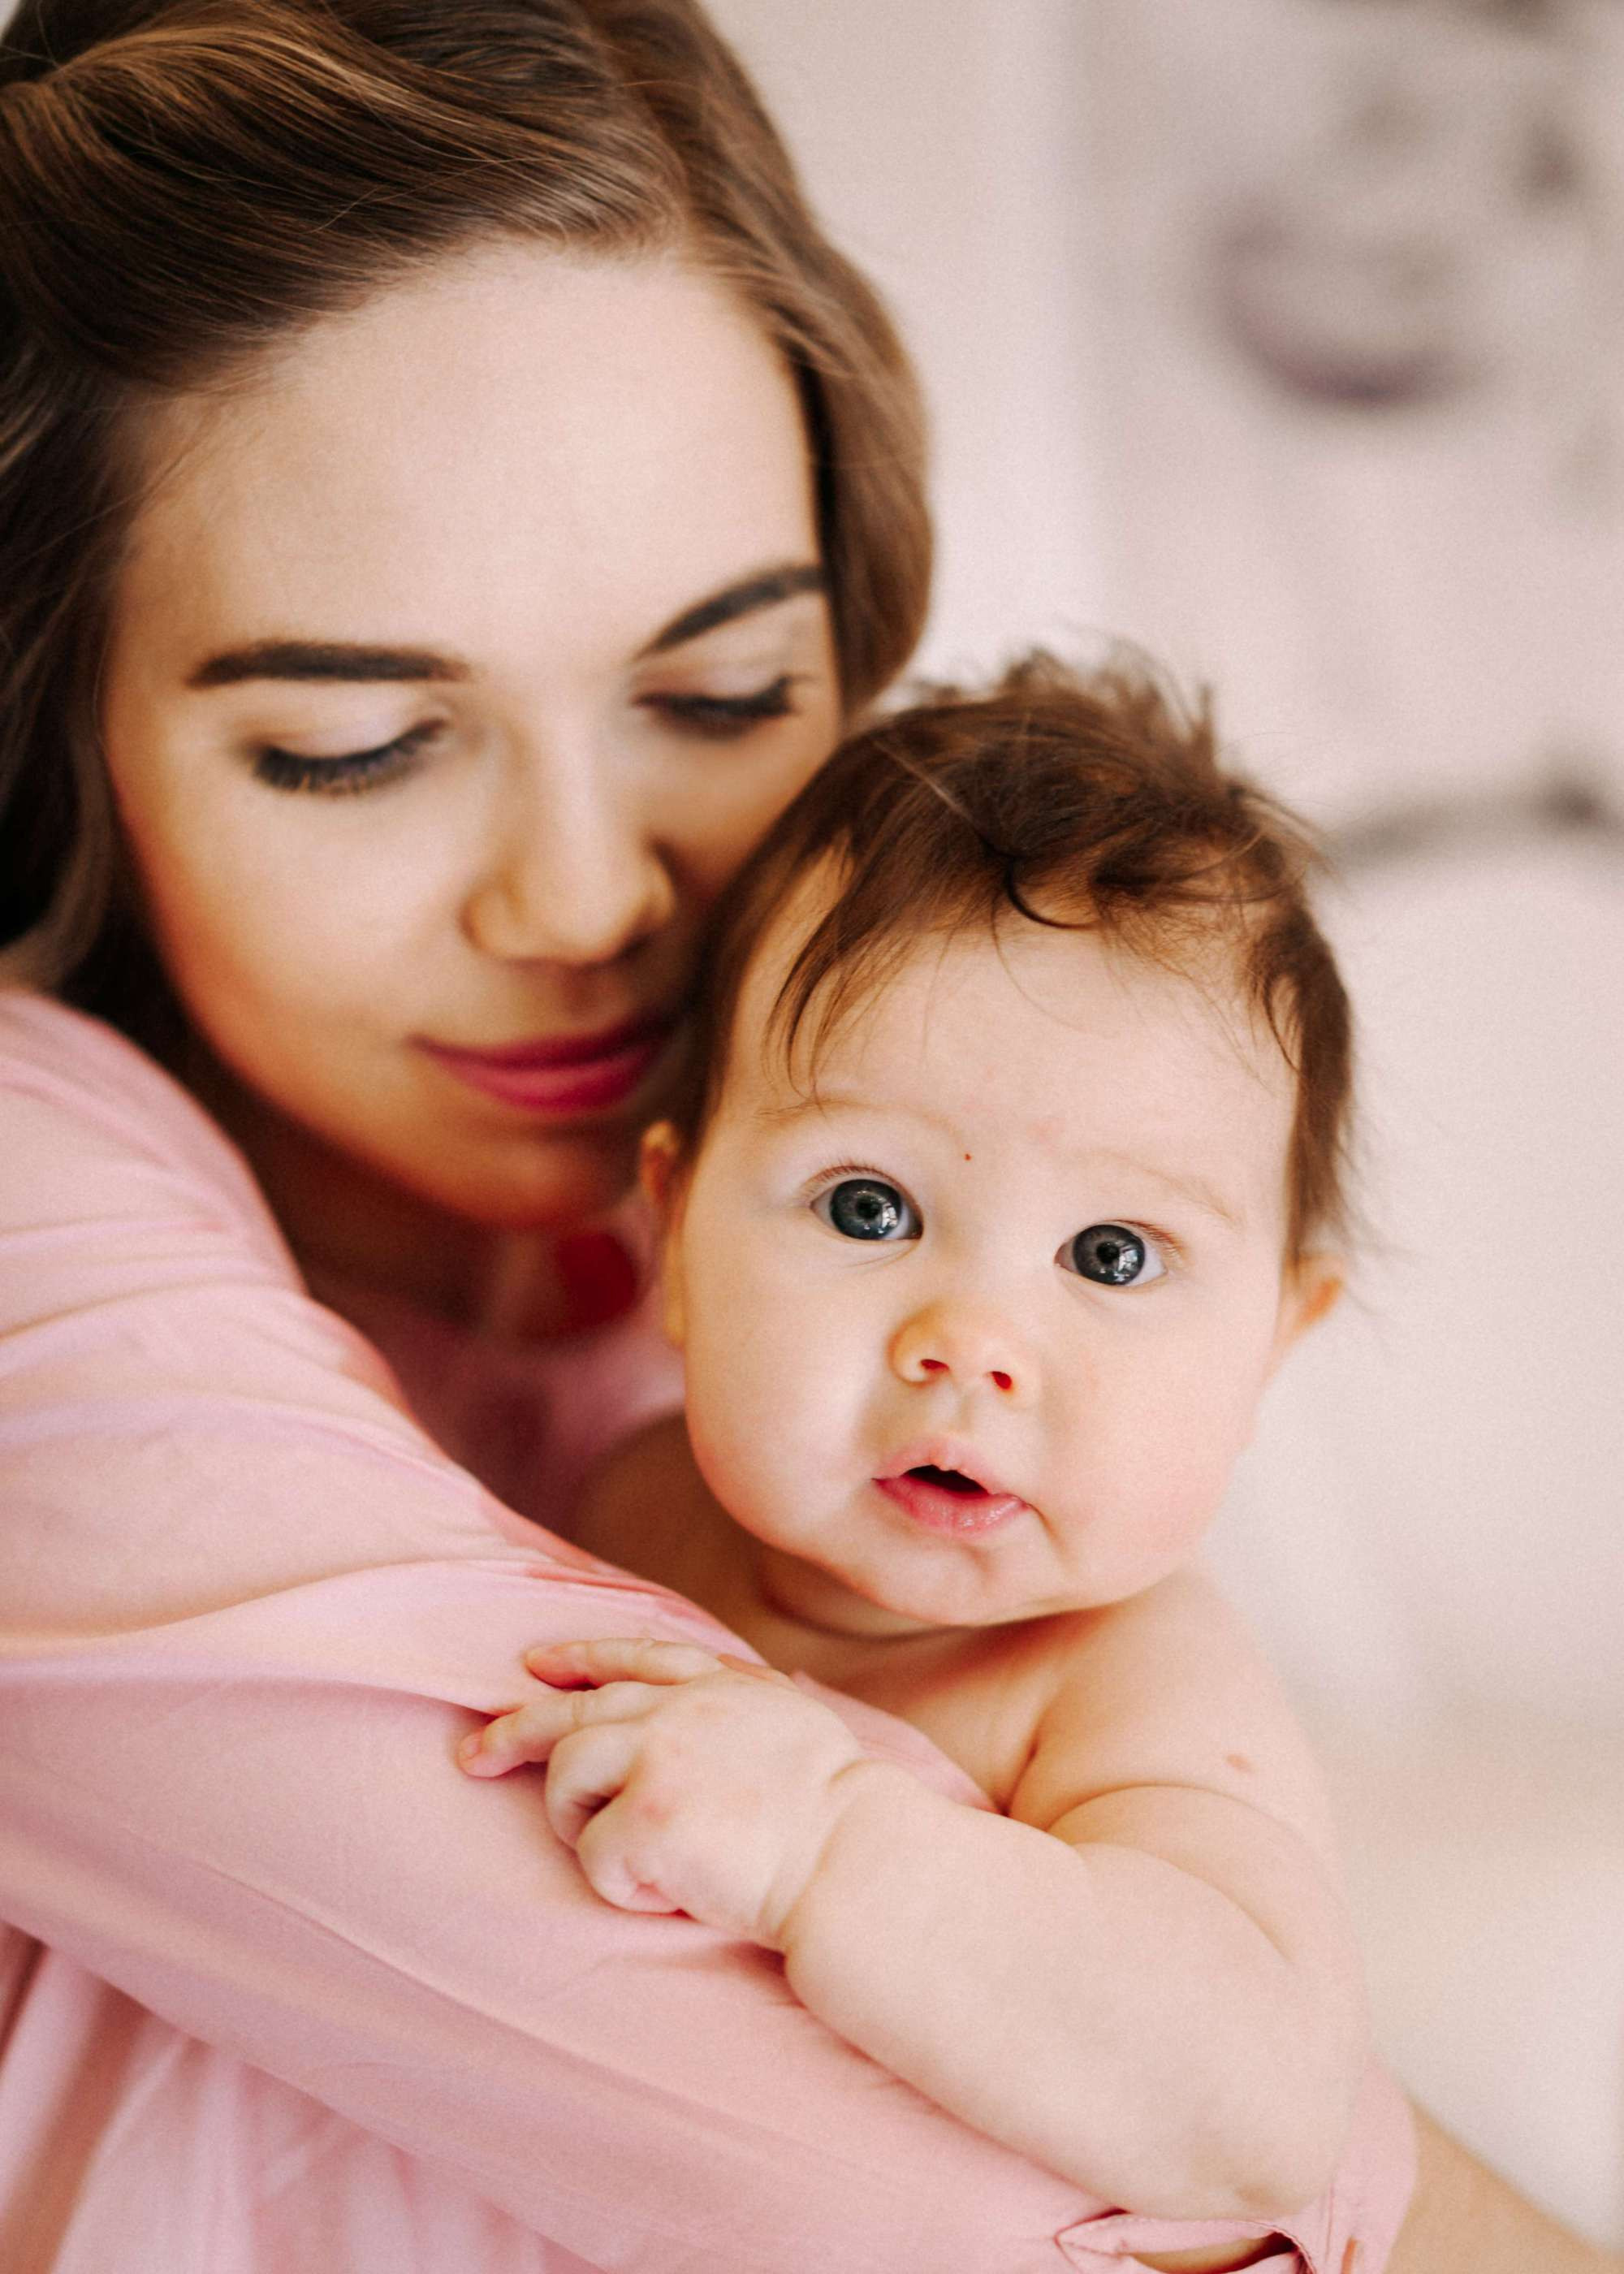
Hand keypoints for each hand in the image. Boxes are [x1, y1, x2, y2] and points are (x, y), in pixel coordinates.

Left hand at [458, 1638, 876, 1947]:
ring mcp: (657, 1757)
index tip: (534, 1663)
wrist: (851, 1860)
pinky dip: (627, 1887)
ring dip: (583, 1822)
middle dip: (511, 1732)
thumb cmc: (835, 1816)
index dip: (580, 1658)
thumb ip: (736, 1704)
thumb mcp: (790, 1723)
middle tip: (473, 1756)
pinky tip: (676, 1893)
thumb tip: (693, 1699)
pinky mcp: (643, 1817)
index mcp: (720, 1685)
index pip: (634, 1656)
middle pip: (570, 1711)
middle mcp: (679, 1708)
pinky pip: (595, 1857)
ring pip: (565, 1777)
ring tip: (641, 1858)